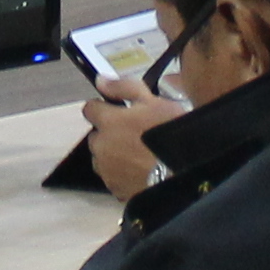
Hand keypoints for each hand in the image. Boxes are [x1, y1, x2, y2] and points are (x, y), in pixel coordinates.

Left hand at [81, 77, 184, 195]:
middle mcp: (100, 146)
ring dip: (113, 154)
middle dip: (109, 133)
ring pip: (102, 158)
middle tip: (134, 134)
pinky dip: (121, 173)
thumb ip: (124, 88)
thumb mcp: (153, 101)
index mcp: (107, 122)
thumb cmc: (167, 132)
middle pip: (96, 135)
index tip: (118, 110)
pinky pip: (113, 177)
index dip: (103, 107)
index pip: (90, 109)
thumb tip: (100, 80)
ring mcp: (106, 170)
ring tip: (138, 155)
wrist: (179, 174)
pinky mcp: (115, 189)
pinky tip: (140, 171)